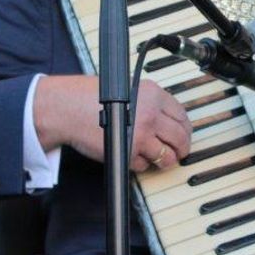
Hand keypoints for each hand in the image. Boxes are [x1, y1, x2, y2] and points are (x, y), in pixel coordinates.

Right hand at [33, 75, 190, 171]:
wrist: (68, 108)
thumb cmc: (91, 98)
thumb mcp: (128, 89)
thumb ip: (149, 101)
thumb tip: (167, 120)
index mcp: (153, 94)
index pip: (182, 115)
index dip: (186, 130)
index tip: (184, 136)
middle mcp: (151, 113)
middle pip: (180, 137)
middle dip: (182, 148)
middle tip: (179, 152)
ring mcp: (141, 134)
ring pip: (167, 155)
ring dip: (166, 161)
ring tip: (162, 160)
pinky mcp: (129, 151)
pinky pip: (145, 165)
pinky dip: (143, 165)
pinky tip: (135, 157)